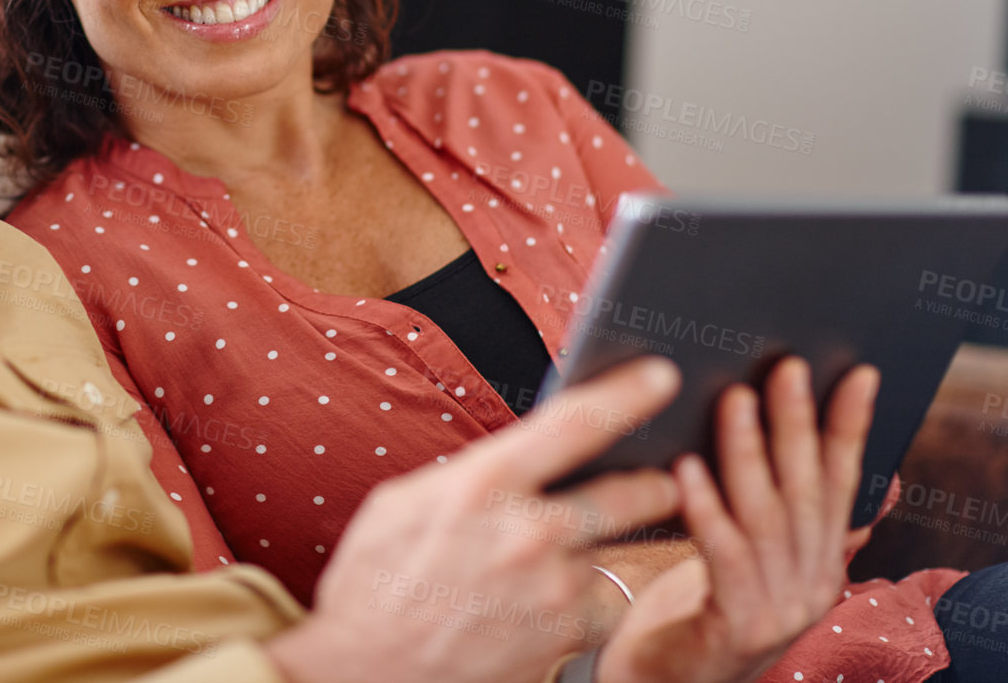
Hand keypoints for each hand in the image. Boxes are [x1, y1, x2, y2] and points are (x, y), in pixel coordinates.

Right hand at [266, 356, 683, 682]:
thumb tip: (515, 459)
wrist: (364, 673)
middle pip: (632, 494)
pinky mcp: (565, 641)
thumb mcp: (405, 503)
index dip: (629, 393)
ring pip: (616, 557)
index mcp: (484, 483)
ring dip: (599, 555)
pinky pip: (602, 609)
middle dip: (655, 485)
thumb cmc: (374, 585)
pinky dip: (587, 606)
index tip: (662, 375)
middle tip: (660, 482)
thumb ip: (471, 476)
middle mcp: (529, 533)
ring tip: (556, 565)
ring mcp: (554, 591)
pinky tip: (545, 609)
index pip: (577, 423)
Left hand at [595, 358, 878, 682]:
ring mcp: (778, 609)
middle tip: (786, 368)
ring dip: (749, 453)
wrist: (662, 682)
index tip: (858, 375)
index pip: (842, 485)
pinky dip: (708, 509)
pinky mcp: (736, 626)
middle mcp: (811, 586)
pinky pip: (722, 556)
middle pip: (807, 492)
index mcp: (820, 564)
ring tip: (733, 399)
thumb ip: (803, 521)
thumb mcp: (754, 559)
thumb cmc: (699, 607)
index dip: (850, 428)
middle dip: (798, 425)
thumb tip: (875, 480)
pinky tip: (687, 468)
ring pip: (767, 518)